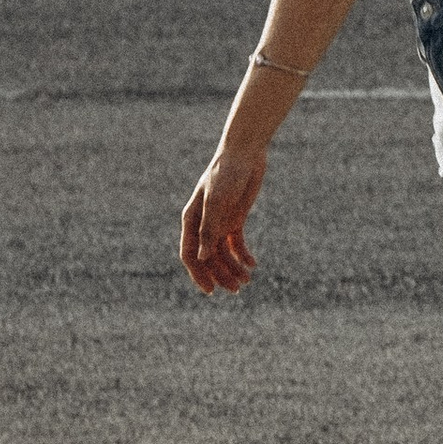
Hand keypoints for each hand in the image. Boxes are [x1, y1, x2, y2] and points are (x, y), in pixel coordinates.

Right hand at [180, 142, 265, 294]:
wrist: (245, 153)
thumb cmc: (226, 173)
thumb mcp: (217, 201)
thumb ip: (209, 229)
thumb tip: (202, 257)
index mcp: (192, 220)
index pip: (190, 255)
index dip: (198, 274)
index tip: (211, 290)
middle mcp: (203, 224)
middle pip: (208, 258)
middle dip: (220, 275)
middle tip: (236, 289)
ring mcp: (220, 222)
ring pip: (223, 253)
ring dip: (233, 268)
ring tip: (247, 280)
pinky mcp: (236, 218)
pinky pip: (237, 243)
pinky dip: (243, 255)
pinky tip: (252, 264)